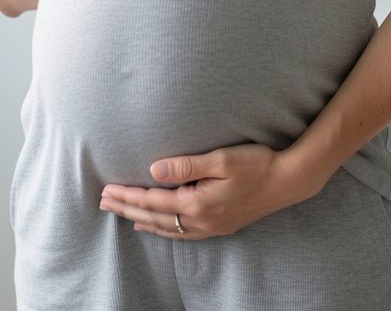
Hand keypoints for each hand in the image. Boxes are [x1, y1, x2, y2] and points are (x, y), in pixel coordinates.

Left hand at [99, 144, 316, 239]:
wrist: (287, 181)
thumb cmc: (256, 164)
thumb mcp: (221, 159)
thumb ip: (186, 165)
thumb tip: (154, 170)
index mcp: (197, 203)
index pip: (153, 201)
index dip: (128, 195)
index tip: (107, 190)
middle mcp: (200, 220)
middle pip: (154, 217)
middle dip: (127, 208)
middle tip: (103, 202)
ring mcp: (210, 226)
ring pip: (165, 228)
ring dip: (140, 219)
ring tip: (121, 213)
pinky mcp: (219, 226)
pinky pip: (180, 232)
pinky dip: (162, 229)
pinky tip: (155, 225)